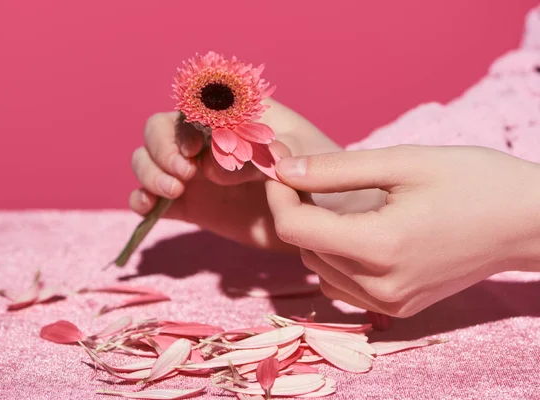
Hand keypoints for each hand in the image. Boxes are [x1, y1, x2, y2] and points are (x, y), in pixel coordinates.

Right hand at [130, 98, 359, 251]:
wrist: (324, 221)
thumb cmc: (321, 177)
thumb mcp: (303, 157)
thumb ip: (260, 155)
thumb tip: (213, 168)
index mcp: (232, 117)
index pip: (189, 107)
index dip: (181, 126)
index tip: (195, 150)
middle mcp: (207, 141)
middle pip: (158, 130)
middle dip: (161, 149)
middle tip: (184, 173)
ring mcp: (195, 174)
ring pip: (147, 160)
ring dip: (148, 172)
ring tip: (174, 190)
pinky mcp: (191, 205)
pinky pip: (151, 198)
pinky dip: (141, 200)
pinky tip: (150, 209)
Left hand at [266, 145, 539, 315]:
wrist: (527, 222)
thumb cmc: (472, 181)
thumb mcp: (403, 162)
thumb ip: (335, 169)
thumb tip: (283, 169)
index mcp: (380, 247)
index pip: (295, 229)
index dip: (279, 196)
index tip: (283, 169)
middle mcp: (380, 287)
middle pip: (304, 249)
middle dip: (298, 211)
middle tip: (312, 179)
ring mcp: (390, 304)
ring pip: (319, 269)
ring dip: (316, 236)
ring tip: (339, 205)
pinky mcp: (398, 309)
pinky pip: (343, 285)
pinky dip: (337, 258)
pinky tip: (357, 233)